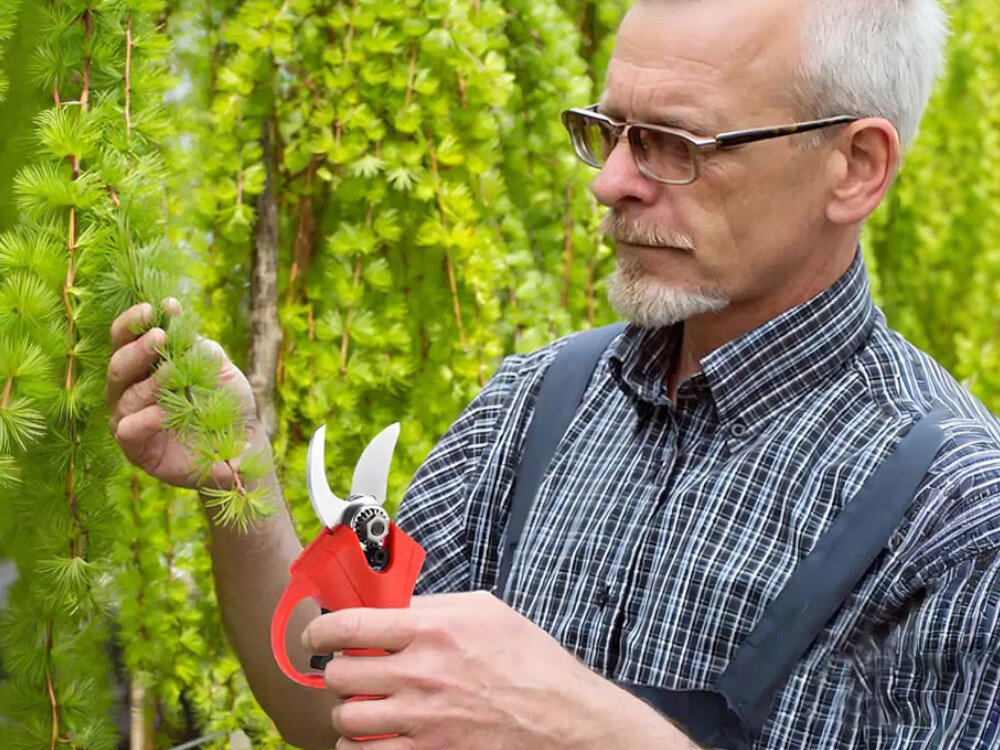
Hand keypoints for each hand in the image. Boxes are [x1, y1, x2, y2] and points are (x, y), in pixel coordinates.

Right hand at [105, 300, 265, 489]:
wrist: (244, 445)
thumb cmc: (227, 402)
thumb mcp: (217, 367)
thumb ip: (196, 345)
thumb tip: (174, 316)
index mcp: (144, 367)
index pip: (123, 340)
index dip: (132, 323)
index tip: (152, 308)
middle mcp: (129, 392)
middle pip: (118, 366)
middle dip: (137, 349)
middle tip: (159, 336)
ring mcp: (130, 421)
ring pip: (124, 397)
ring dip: (149, 382)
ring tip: (172, 372)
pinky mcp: (137, 450)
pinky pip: (128, 431)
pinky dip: (144, 420)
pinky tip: (162, 413)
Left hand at [301, 591, 679, 749]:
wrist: (561, 717)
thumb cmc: (529, 660)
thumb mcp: (484, 611)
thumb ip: (432, 604)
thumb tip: (392, 603)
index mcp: (433, 630)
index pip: (350, 626)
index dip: (320, 629)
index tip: (316, 634)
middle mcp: (421, 674)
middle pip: (339, 674)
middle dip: (337, 671)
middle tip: (350, 669)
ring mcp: (422, 719)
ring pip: (347, 717)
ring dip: (349, 710)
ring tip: (364, 703)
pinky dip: (360, 745)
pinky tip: (374, 734)